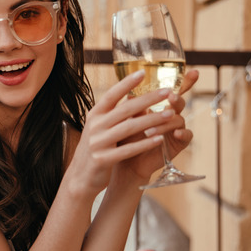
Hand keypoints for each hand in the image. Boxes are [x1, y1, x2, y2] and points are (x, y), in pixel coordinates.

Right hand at [65, 70, 183, 199]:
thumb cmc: (95, 149)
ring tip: (171, 114)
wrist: (79, 178)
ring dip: (152, 120)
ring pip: (130, 128)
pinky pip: (128, 150)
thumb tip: (131, 96)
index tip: (143, 72)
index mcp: (94, 115)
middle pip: (125, 109)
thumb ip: (111, 114)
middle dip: (149, 99)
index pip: (111, 95)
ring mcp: (98, 143)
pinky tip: (159, 139)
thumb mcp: (98, 128)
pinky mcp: (103, 159)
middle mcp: (95, 126)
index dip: (126, 83)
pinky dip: (145, 144)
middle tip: (168, 91)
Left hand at [112, 69, 199, 184]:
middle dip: (176, 98)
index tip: (195, 71)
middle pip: (179, 101)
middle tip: (170, 97)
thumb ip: (131, 105)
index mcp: (159, 105)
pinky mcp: (178, 143)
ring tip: (150, 130)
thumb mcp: (125, 119)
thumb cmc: (125, 137)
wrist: (126, 161)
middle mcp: (170, 114)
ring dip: (165, 122)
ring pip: (179, 119)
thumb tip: (129, 90)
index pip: (173, 90)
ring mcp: (176, 128)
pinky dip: (182, 133)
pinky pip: (186, 136)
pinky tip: (175, 133)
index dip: (186, 80)